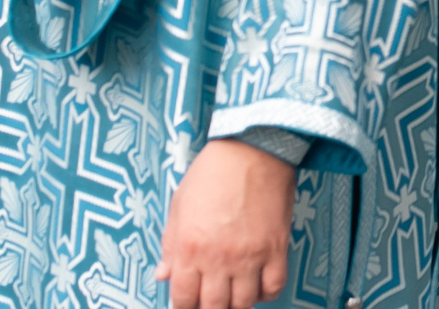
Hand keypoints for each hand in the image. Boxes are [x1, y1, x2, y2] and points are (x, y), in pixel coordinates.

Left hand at [157, 138, 292, 307]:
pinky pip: (273, 286)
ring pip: (243, 303)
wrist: (254, 147)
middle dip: (209, 308)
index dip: (184, 307)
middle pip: (213, 308)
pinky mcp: (275, 247)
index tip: (188, 302)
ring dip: (236, 303)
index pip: (182, 299)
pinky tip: (258, 284)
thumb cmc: (213, 171)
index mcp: (189, 247)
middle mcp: (217, 258)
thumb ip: (169, 243)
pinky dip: (266, 293)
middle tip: (211, 300)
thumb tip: (162, 274)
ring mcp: (249, 255)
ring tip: (234, 293)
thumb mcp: (179, 204)